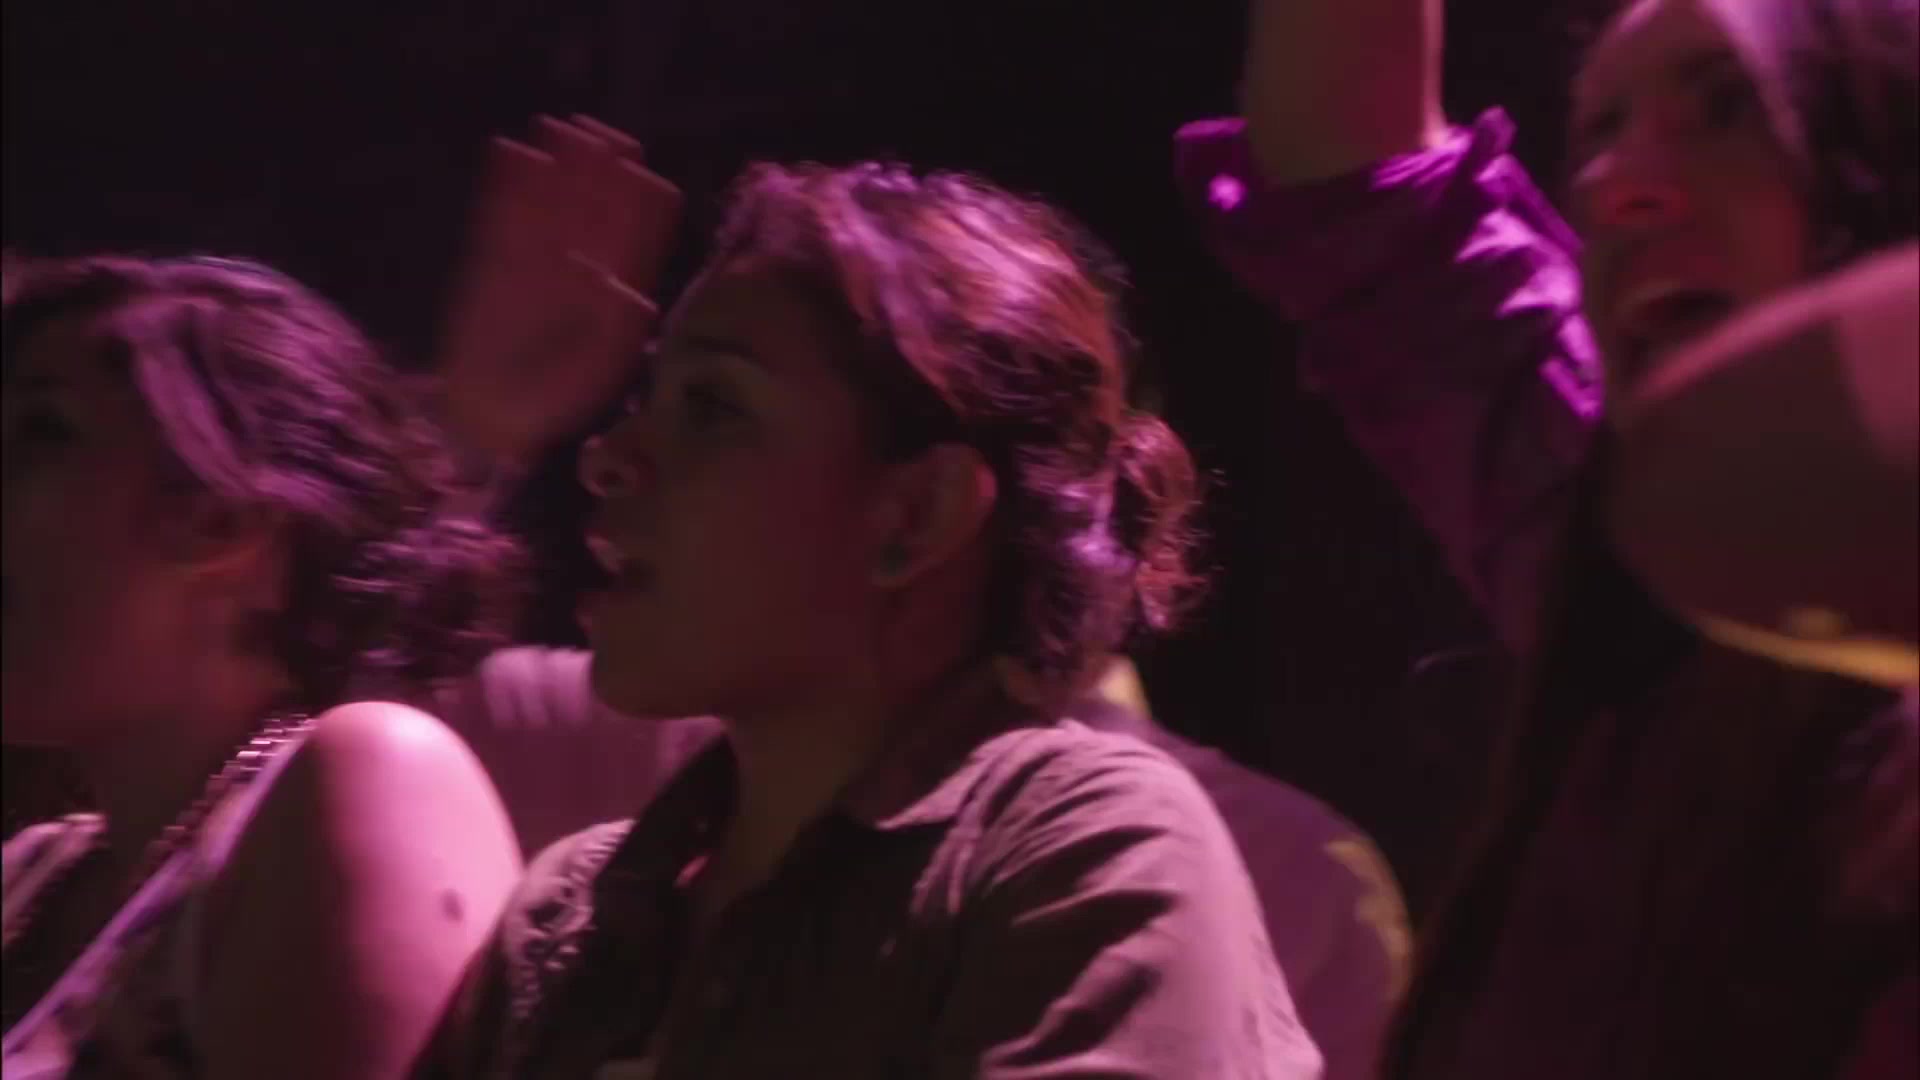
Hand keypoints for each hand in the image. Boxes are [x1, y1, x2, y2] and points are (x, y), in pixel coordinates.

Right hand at [436, 115, 682, 463]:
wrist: (493, 420)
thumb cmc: (553, 400)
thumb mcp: (595, 369)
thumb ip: (613, 327)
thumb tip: (624, 283)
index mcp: (614, 297)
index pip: (636, 241)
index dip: (642, 207)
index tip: (647, 176)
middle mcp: (580, 273)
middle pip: (596, 213)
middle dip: (602, 173)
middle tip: (605, 133)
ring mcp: (536, 265)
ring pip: (552, 207)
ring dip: (557, 168)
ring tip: (558, 127)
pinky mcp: (493, 265)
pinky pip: (503, 219)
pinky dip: (507, 187)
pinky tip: (511, 150)